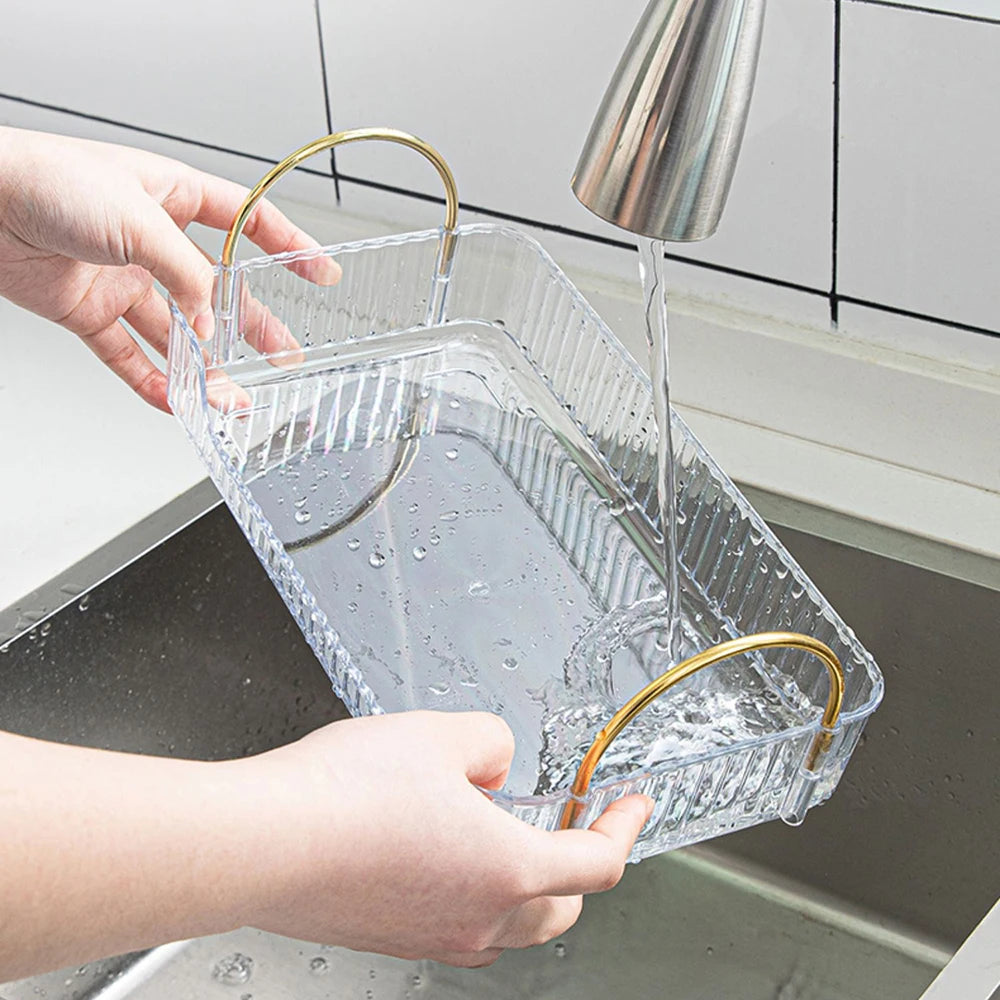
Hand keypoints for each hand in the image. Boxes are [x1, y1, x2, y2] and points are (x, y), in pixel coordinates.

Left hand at [0, 127, 338, 410]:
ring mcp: (122, 279)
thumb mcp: (139, 220)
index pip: (248, 223)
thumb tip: (209, 320)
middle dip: (253, 326)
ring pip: (177, 333)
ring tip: (232, 398)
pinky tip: (176, 401)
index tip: (322, 273)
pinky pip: (129, 355)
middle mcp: (152, 242)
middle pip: (218, 291)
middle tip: (284, 354)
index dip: (290, 246)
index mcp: (172, 198)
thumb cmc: (47, 181)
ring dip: (205, 368)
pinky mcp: (90, 311)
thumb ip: (186, 274)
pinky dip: (153, 382)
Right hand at [231, 711, 651, 966]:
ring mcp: (429, 935)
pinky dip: (474, 893)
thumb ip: (490, 742)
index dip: (624, 827)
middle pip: (560, 909)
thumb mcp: (442, 733)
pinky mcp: (388, 936)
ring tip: (504, 832)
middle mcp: (475, 918)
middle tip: (571, 823)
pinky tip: (443, 849)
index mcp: (507, 870)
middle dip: (579, 865)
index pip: (597, 862)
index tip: (632, 805)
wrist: (262, 842)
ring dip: (526, 885)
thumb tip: (495, 763)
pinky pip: (457, 924)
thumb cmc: (344, 794)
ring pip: (509, 927)